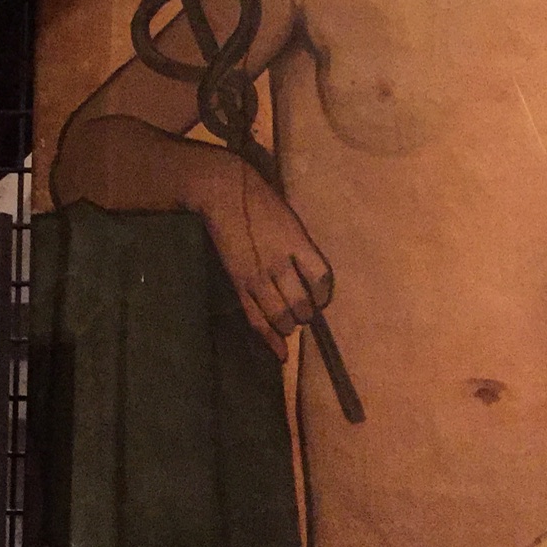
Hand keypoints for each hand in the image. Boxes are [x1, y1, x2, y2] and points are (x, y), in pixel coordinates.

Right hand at [189, 150, 332, 358]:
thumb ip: (298, 244)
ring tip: (288, 326)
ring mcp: (259, 275)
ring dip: (288, 325)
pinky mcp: (240, 283)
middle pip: (302, 301)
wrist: (222, 194)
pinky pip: (256, 317)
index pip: (322, 277)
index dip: (324, 294)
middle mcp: (281, 262)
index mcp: (298, 242)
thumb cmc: (258, 198)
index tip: (321, 299)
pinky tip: (279, 352)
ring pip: (281, 314)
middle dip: (305, 314)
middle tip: (302, 315)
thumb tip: (305, 267)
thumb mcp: (288, 217)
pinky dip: (270, 338)